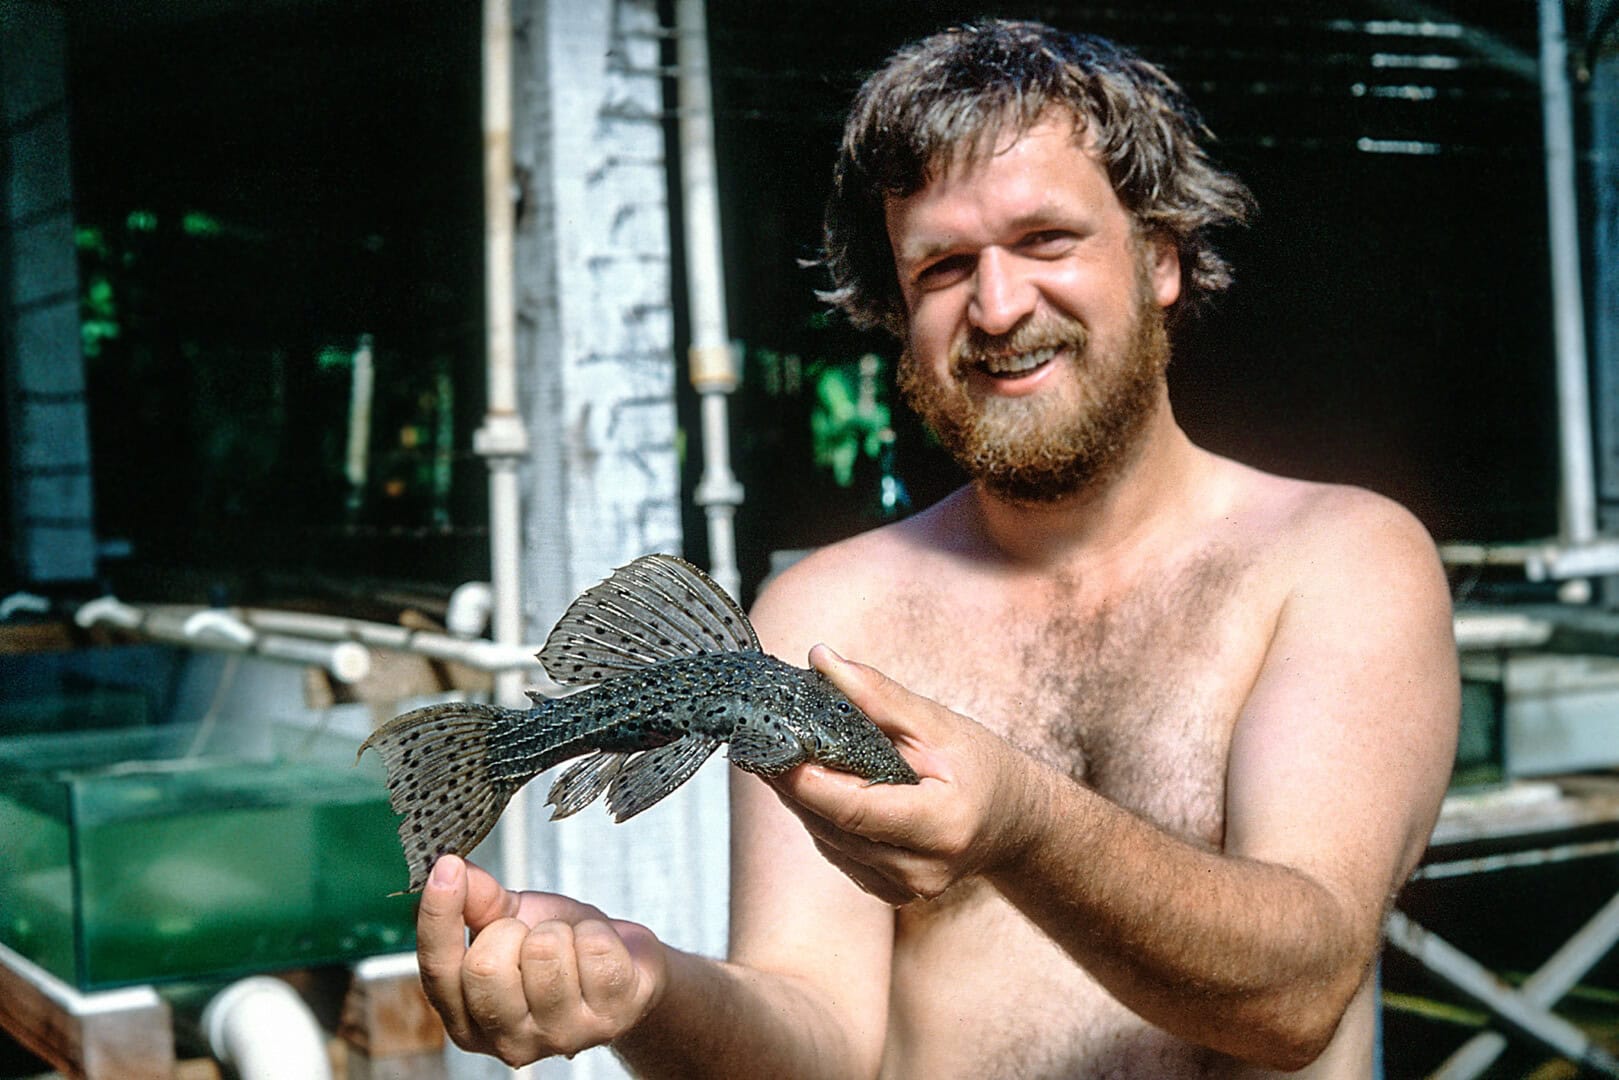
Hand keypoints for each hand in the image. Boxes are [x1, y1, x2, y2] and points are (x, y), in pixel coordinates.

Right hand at [416, 855, 666, 1065]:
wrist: (625, 970)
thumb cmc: (561, 951)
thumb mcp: (511, 921)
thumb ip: (475, 901)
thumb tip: (450, 869)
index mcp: (469, 1021)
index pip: (437, 971)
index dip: (438, 916)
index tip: (447, 867)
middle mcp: (509, 1042)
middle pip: (486, 968)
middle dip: (512, 930)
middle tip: (532, 935)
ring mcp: (561, 1036)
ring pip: (544, 953)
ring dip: (560, 931)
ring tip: (568, 946)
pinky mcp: (610, 1020)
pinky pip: (595, 949)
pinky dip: (598, 933)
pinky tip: (599, 954)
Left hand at [770, 645, 1045, 904]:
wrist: (1016, 822)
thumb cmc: (984, 768)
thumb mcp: (938, 723)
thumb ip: (878, 696)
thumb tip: (822, 660)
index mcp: (941, 826)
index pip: (855, 810)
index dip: (806, 783)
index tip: (769, 749)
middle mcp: (920, 869)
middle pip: (832, 826)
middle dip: (792, 782)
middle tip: (758, 739)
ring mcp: (904, 889)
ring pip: (827, 841)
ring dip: (800, 799)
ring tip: (778, 754)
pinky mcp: (889, 893)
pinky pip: (838, 852)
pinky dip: (821, 818)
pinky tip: (812, 786)